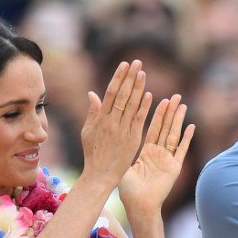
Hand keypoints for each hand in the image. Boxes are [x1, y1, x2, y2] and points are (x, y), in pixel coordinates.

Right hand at [80, 60, 152, 188]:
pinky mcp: (133, 140)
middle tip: (137, 62)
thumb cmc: (93, 153)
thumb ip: (93, 112)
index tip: (124, 65)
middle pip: (122, 95)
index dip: (118, 77)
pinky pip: (139, 121)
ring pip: (132, 105)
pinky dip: (144, 107)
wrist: (100, 175)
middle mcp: (112, 122)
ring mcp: (123, 131)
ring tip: (143, 72)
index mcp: (100, 119)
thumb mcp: (88, 131)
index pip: (111, 93)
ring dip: (138, 88)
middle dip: (130, 77)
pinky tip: (149, 95)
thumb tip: (93, 93)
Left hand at [119, 95, 195, 218]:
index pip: (152, 128)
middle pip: (165, 128)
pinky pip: (181, 150)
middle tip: (175, 96)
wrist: (139, 206)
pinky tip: (191, 126)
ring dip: (178, 120)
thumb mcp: (123, 165)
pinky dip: (186, 138)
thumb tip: (111, 137)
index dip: (156, 114)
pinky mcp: (174, 168)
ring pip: (173, 135)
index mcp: (146, 153)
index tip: (159, 99)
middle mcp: (158, 154)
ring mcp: (167, 160)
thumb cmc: (129, 191)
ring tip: (182, 105)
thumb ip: (121, 149)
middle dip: (170, 112)